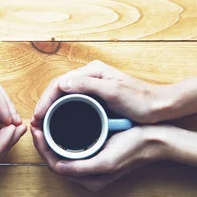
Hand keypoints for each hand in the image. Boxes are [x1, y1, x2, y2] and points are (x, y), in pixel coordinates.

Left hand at [30, 123, 196, 191]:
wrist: (154, 140)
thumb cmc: (132, 150)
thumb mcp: (106, 161)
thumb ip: (81, 168)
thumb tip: (58, 167)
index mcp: (88, 180)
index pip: (54, 165)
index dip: (41, 148)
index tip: (35, 129)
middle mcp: (87, 175)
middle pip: (55, 158)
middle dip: (43, 142)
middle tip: (35, 122)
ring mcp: (90, 164)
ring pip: (61, 152)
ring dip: (50, 138)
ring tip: (42, 121)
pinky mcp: (95, 153)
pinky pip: (71, 146)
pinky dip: (60, 136)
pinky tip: (56, 123)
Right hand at [33, 60, 164, 124]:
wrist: (160, 107)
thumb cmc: (140, 100)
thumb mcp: (114, 92)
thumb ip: (89, 85)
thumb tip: (63, 83)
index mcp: (91, 71)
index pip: (59, 83)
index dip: (45, 99)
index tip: (38, 115)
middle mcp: (90, 75)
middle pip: (58, 89)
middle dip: (44, 104)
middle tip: (36, 123)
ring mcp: (93, 86)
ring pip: (63, 96)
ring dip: (51, 108)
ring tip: (43, 124)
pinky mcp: (97, 97)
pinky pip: (72, 102)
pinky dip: (61, 111)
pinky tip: (58, 123)